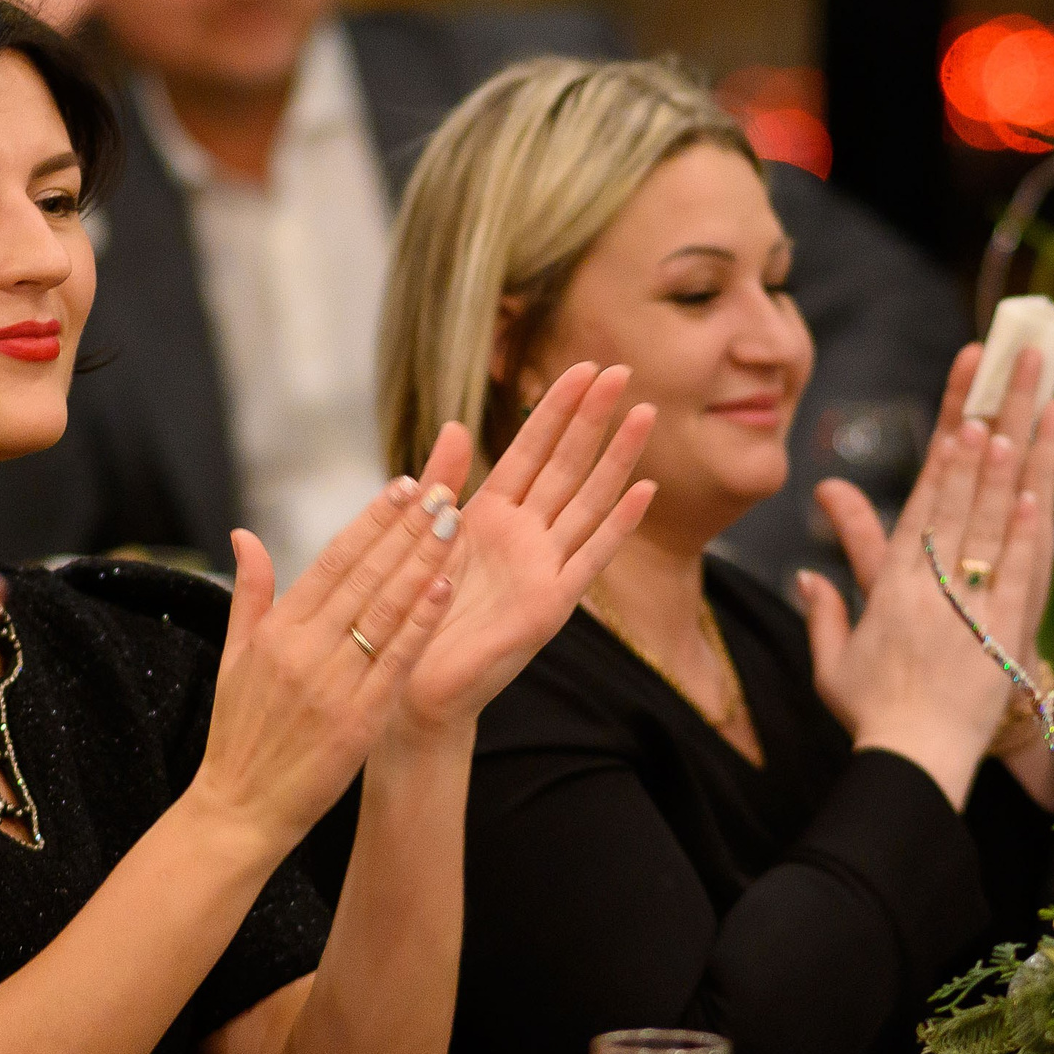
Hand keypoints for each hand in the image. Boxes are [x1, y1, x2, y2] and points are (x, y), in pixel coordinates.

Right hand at [186, 473, 467, 850]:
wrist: (241, 810)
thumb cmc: (240, 733)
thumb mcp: (234, 657)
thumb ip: (249, 593)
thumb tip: (245, 534)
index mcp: (276, 630)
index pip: (332, 560)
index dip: (371, 521)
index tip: (403, 486)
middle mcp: (304, 649)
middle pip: (365, 575)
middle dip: (407, 529)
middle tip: (442, 490)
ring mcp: (333, 683)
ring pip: (386, 609)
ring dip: (423, 562)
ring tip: (453, 523)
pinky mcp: (359, 717)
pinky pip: (398, 659)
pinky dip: (422, 622)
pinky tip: (444, 587)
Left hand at [398, 363, 656, 733]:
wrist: (408, 686)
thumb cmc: (412, 617)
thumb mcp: (422, 535)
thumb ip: (441, 480)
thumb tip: (454, 421)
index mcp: (490, 516)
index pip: (530, 449)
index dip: (555, 408)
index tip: (581, 367)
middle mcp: (524, 536)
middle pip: (566, 465)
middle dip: (592, 418)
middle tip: (621, 370)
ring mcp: (543, 568)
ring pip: (587, 500)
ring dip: (617, 458)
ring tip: (643, 413)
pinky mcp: (551, 604)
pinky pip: (590, 556)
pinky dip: (619, 524)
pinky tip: (645, 489)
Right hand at [796, 343, 1053, 809]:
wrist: (911, 763)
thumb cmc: (873, 716)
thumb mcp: (833, 661)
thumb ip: (824, 610)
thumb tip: (804, 573)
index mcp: (893, 583)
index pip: (922, 496)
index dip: (944, 443)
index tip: (962, 398)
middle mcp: (932, 582)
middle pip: (964, 488)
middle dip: (987, 420)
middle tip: (1007, 367)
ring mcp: (970, 604)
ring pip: (992, 519)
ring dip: (1011, 459)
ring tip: (1028, 404)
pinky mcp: (1005, 632)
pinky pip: (1018, 572)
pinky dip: (1027, 530)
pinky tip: (1035, 490)